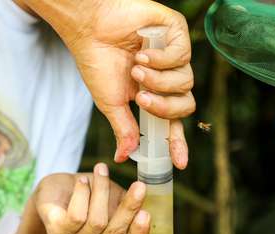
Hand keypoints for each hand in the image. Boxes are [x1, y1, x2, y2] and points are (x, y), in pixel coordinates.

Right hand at [22, 0, 193, 168]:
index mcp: (153, 95)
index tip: (179, 163)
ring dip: (158, 81)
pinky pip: (183, 56)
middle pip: (185, 105)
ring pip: (186, 82)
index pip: (172, 123)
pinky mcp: (176, 33)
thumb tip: (123, 156)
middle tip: (141, 98)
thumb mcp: (111, 103)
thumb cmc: (97, 62)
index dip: (176, 143)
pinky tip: (142, 53)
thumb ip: (123, 129)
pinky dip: (162, 59)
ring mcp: (173, 55)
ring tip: (135, 69)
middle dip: (164, 107)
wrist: (89, 28)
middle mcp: (167, 77)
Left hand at [34, 163, 150, 233]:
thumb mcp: (113, 199)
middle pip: (115, 233)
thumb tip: (142, 196)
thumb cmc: (88, 194)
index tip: (146, 213)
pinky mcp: (57, 232)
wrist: (55, 190)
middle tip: (139, 186)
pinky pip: (76, 216)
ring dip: (102, 191)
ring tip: (101, 170)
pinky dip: (82, 194)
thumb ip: (126, 204)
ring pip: (97, 222)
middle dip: (129, 208)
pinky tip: (83, 180)